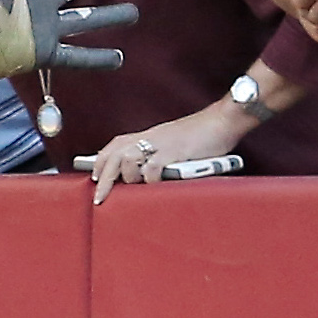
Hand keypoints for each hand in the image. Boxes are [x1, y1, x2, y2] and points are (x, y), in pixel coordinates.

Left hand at [88, 106, 247, 203]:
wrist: (223, 121)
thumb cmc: (203, 135)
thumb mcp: (175, 143)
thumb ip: (161, 155)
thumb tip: (149, 176)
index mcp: (150, 135)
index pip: (116, 145)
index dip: (102, 160)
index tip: (95, 176)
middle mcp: (151, 137)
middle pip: (116, 154)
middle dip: (105, 177)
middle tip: (100, 197)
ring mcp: (161, 144)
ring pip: (129, 158)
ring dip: (127, 176)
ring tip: (134, 187)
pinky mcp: (174, 152)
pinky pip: (153, 166)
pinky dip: (149, 178)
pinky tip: (153, 185)